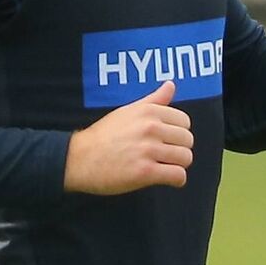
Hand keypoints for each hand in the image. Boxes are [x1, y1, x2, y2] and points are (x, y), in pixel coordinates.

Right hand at [64, 81, 193, 194]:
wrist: (78, 159)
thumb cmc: (103, 135)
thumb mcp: (128, 111)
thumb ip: (153, 99)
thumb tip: (171, 84)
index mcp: (149, 112)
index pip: (185, 122)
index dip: (178, 133)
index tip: (167, 140)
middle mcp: (150, 128)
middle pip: (187, 140)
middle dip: (179, 149)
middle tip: (165, 156)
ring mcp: (148, 150)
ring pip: (185, 158)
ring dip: (178, 165)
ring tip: (166, 167)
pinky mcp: (145, 172)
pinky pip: (177, 176)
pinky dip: (176, 180)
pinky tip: (167, 179)